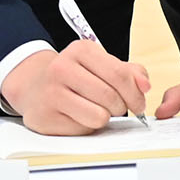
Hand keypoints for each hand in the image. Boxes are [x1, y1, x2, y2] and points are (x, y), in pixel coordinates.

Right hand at [2, 40, 150, 135]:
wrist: (34, 86)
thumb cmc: (75, 76)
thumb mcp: (101, 65)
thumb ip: (130, 72)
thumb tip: (145, 86)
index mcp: (81, 50)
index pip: (120, 75)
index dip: (135, 94)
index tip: (139, 103)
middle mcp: (62, 68)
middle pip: (111, 97)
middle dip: (121, 107)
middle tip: (117, 108)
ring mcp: (51, 93)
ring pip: (99, 116)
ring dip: (104, 118)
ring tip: (96, 110)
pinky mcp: (44, 117)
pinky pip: (82, 129)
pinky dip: (86, 126)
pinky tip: (77, 116)